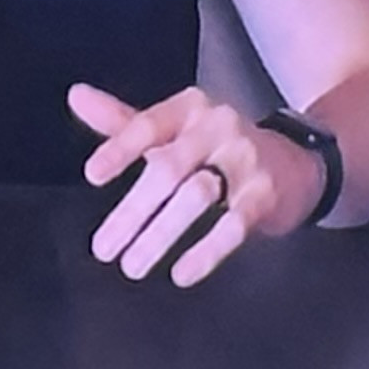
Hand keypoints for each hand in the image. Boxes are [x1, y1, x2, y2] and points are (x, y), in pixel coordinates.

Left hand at [66, 83, 314, 287]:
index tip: (92, 176)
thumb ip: (123, 120)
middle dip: (133, 212)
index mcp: (189, 108)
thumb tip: (75, 95)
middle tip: (104, 250)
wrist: (293, 163)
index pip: (148, 124)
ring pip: (197, 197)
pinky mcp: (265, 195)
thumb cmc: (215, 148)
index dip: (119, 149)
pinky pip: (233, 226)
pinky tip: (181, 273)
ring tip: (132, 266)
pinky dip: (206, 252)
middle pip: (168, 168)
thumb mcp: (173, 129)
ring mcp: (244, 160)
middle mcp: (218, 127)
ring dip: (160, 235)